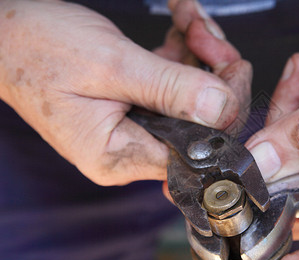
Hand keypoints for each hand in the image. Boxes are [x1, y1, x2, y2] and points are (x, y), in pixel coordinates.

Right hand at [0, 0, 250, 184]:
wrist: (4, 34)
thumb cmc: (38, 49)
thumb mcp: (110, 65)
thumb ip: (169, 89)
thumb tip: (220, 108)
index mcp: (120, 155)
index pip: (195, 150)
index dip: (224, 110)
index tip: (232, 68)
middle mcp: (130, 150)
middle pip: (198, 123)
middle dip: (213, 72)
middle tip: (205, 32)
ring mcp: (135, 129)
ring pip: (191, 100)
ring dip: (199, 55)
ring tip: (189, 20)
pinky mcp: (135, 107)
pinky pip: (173, 85)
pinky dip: (182, 53)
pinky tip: (180, 26)